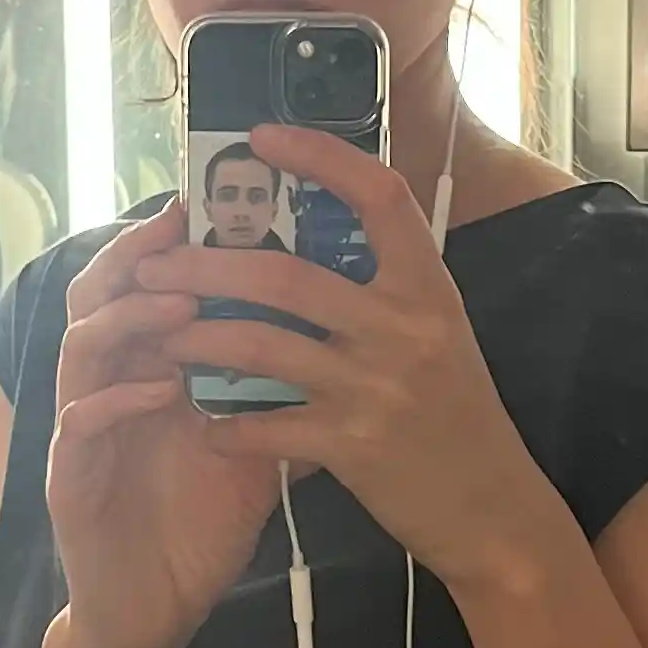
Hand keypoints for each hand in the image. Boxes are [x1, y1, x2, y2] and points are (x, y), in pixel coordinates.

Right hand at [42, 200, 278, 647]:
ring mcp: (84, 428)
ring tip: (181, 303)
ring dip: (130, 317)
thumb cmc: (199, 526)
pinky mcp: (70, 477)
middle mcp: (109, 385)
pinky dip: (117, 398)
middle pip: (102, 294)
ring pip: (82, 345)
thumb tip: (351, 347)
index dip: (170, 241)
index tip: (210, 200)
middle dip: (138, 253)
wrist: (156, 612)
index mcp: (150, 369)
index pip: (149, 285)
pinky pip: (81, 421)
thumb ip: (286, 396)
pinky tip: (160, 389)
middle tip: (180, 224)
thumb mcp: (257, 452)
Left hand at [163, 129, 576, 601]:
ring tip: (157, 335)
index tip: (262, 136)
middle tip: (154, 264)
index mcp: (428, 288)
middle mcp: (403, 327)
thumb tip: (313, 236)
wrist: (493, 511)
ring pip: (259, 345)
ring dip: (195, 337)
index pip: (379, 196)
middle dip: (205, 264)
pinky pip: (264, 426)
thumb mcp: (439, 336)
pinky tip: (206, 424)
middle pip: (284, 274)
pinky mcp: (352, 446)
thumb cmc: (458, 416)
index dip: (321, 157)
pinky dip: (225, 424)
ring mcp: (375, 386)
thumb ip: (387, 289)